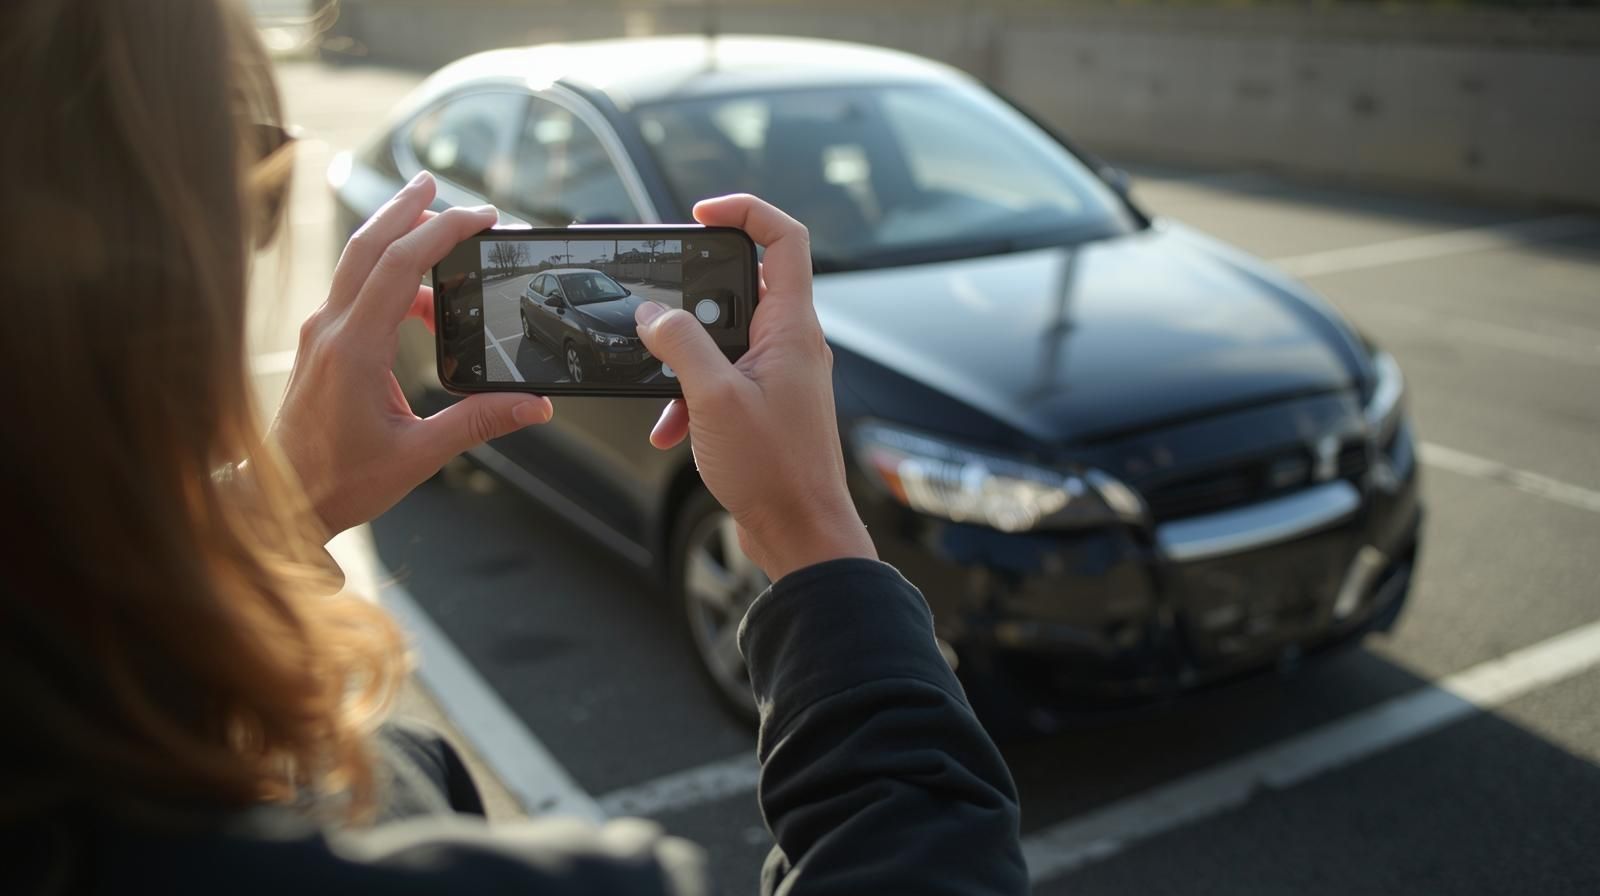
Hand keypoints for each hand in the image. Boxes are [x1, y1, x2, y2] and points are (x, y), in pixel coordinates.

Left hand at [268, 171, 552, 537]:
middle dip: (405, 208)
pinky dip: (388, 276)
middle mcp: (331, 330)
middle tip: (437, 183)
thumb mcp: (418, 456)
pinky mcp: (320, 346)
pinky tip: (420, 300)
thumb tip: (534, 405)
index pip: (398, 266)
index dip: (441, 231)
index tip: (481, 217)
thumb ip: (478, 422)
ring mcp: (320, 334)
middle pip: (367, 245)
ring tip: (435, 229)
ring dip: (393, 236)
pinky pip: (355, 293)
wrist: (276, 501)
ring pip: (357, 264)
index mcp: (354, 348)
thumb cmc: (338, 481)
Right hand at [634, 194, 874, 580]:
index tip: (701, 214)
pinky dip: (692, 397)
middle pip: (746, 284)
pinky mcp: (766, 406)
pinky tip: (670, 430)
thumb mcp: (713, 399)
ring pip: (726, 338)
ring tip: (659, 383)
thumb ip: (681, 345)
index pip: (785, 239)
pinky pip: (723, 380)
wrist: (801, 534)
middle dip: (696, 293)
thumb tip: (654, 313)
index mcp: (793, 328)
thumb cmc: (774, 470)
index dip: (746, 211)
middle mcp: (793, 344)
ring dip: (686, 357)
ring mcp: (781, 375)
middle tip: (659, 297)